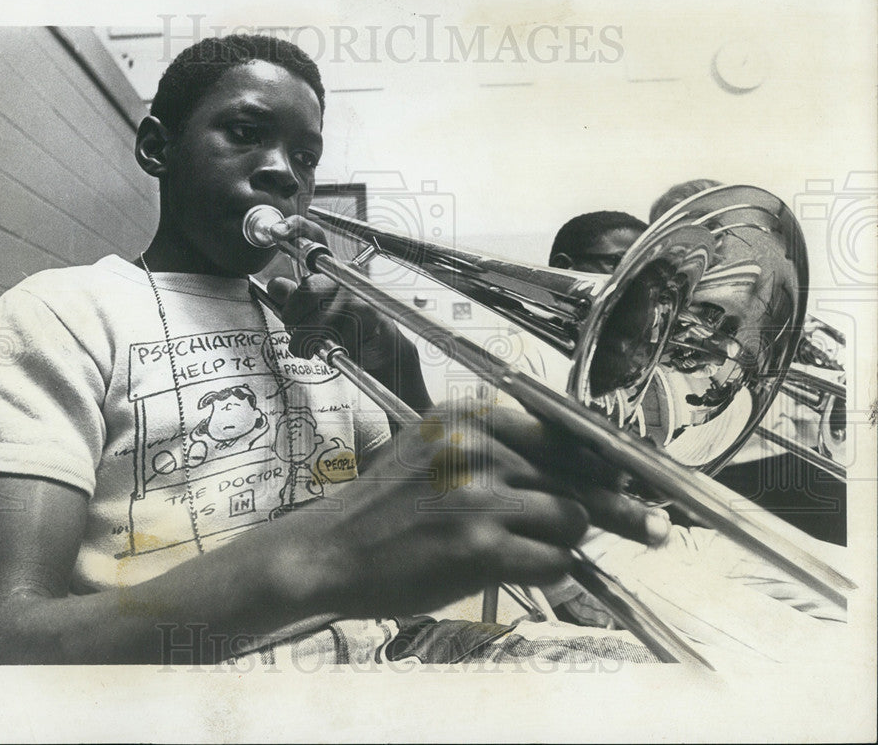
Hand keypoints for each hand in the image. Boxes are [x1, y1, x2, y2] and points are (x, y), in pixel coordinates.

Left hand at [264, 215, 431, 411]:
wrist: (382, 348)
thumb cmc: (349, 328)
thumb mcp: (313, 312)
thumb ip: (293, 299)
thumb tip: (275, 285)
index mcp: (331, 268)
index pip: (313, 237)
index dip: (294, 227)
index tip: (276, 232)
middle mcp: (345, 272)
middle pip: (306, 289)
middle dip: (293, 318)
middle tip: (296, 332)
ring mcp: (357, 290)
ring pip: (315, 318)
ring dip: (307, 340)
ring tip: (313, 345)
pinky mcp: (366, 311)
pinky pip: (331, 334)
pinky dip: (327, 348)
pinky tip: (338, 347)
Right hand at [272, 400, 669, 618]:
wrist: (331, 550)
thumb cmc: (383, 505)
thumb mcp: (431, 448)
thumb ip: (495, 447)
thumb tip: (577, 467)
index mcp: (467, 417)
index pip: (561, 431)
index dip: (607, 459)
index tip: (638, 477)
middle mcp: (476, 448)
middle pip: (576, 475)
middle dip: (617, 507)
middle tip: (656, 526)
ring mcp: (477, 497)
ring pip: (569, 519)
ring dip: (564, 540)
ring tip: (530, 547)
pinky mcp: (478, 547)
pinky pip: (552, 560)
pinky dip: (550, 569)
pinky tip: (521, 567)